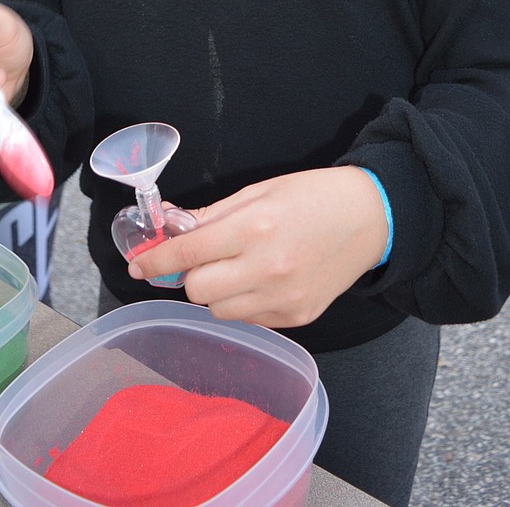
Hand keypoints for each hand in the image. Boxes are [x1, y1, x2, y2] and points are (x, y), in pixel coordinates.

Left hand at [128, 167, 388, 328]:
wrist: (371, 218)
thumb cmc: (313, 196)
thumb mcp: (259, 191)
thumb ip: (212, 214)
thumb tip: (170, 228)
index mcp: (255, 228)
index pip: (188, 253)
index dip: (156, 260)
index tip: (138, 264)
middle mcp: (267, 268)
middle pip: (197, 290)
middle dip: (190, 274)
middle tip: (201, 257)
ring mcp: (284, 299)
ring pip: (219, 310)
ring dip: (215, 291)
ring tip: (236, 266)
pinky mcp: (297, 318)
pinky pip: (249, 318)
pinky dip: (243, 301)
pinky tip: (262, 279)